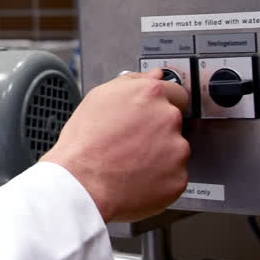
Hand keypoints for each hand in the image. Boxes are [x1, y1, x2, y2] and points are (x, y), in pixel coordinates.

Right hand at [41, 68, 190, 222]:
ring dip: (160, 155)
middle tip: (132, 141)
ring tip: (131, 161)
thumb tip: (152, 75)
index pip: (176, 92)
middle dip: (157, 130)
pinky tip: (138, 176)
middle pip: (174, 122)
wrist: (80, 183)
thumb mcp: (98, 98)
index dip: (163, 103)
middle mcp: (168, 118)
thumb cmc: (84, 144)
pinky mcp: (178, 177)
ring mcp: (177, 150)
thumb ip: (131, 82)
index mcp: (150, 94)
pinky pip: (174, 175)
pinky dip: (160, 178)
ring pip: (175, 150)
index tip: (153, 114)